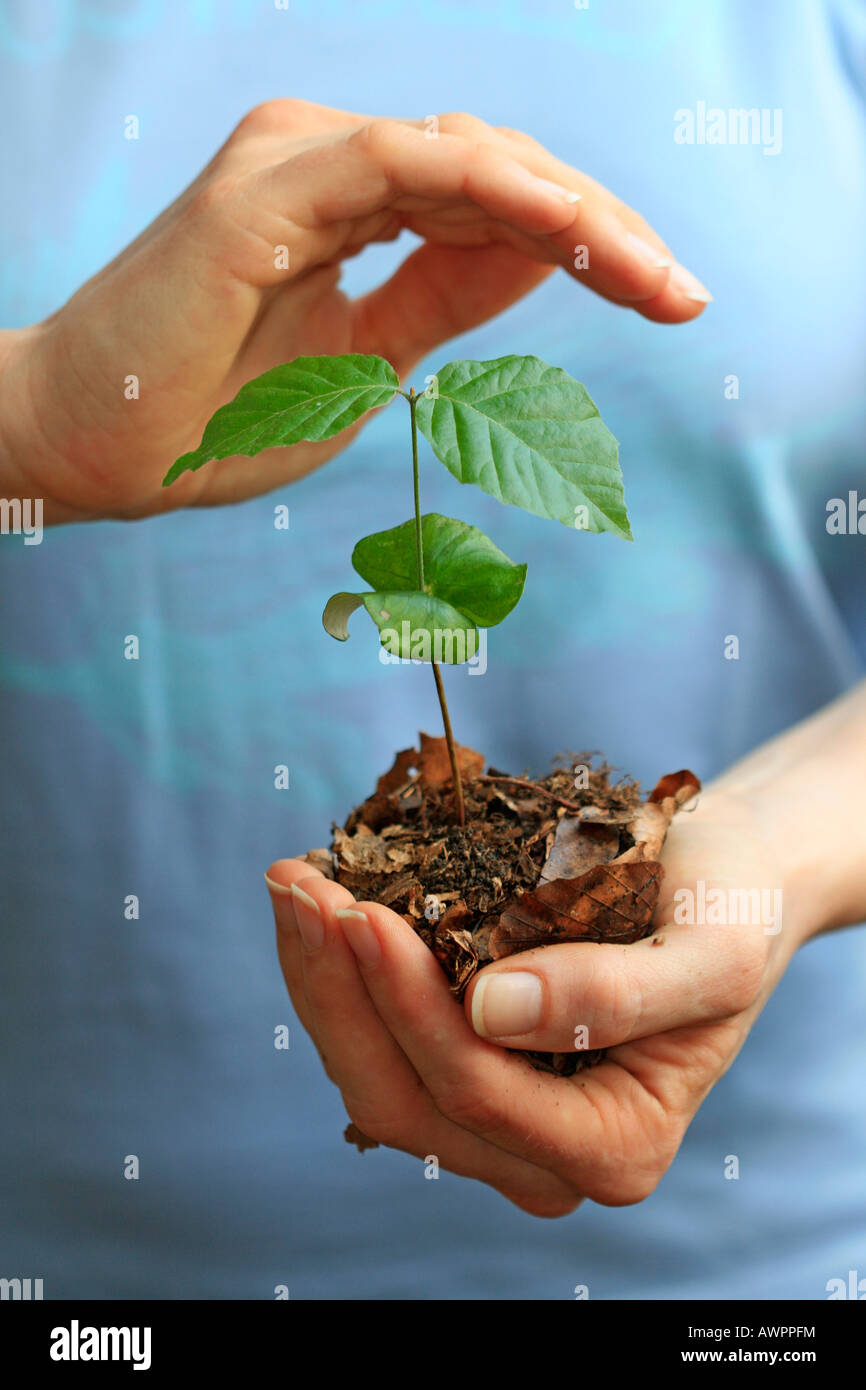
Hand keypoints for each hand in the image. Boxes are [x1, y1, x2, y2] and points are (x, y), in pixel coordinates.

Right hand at [0, 101, 710, 524]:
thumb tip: (545, 259)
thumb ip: (445, 299)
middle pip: (501, 171)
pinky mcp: (273, 182)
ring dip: (573, 211)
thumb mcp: (366, 363)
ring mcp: (301, 161)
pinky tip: (569, 228)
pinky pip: (410, 164)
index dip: (590, 243)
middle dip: (604, 228)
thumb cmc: (211, 417)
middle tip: (683, 291)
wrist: (95, 446)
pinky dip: (496, 189)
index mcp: (352, 204)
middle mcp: (333, 163)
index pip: (495, 205)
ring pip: (471, 157)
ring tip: (652, 274)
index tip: (669, 297)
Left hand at [266, 787, 811, 1216]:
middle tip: (299, 887)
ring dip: (323, 978)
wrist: (725, 887)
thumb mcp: (709, 949)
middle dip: (337, 992)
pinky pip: (382, 1037)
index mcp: (614, 1146)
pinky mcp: (464, 1066)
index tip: (359, 911)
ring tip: (295, 883)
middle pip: (403, 1098)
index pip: (477, 1092)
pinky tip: (321, 903)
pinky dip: (343, 971)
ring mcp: (497, 1116)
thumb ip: (615, 997)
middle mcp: (544, 1155)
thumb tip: (487, 1009)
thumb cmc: (732, 912)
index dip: (406, 1006)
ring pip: (375, 1073)